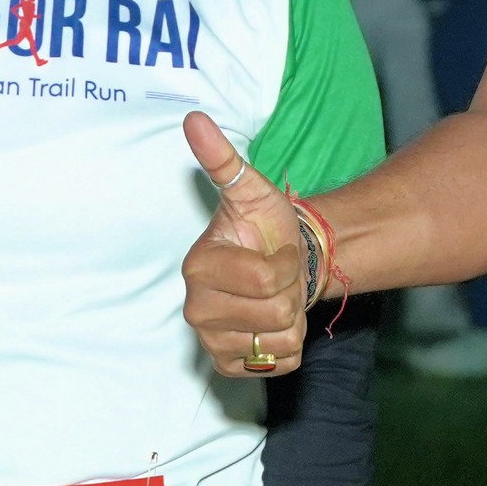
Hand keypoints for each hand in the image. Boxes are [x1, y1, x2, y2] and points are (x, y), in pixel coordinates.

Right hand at [182, 112, 306, 377]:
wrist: (282, 264)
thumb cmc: (265, 229)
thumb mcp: (253, 191)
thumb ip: (223, 160)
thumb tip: (195, 119)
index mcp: (198, 267)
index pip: (266, 279)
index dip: (285, 263)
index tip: (272, 251)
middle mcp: (196, 309)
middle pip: (275, 312)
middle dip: (288, 291)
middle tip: (275, 276)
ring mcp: (211, 341)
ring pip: (280, 340)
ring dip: (291, 318)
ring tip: (274, 297)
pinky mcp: (228, 366)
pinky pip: (281, 363)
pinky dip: (290, 344)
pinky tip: (273, 323)